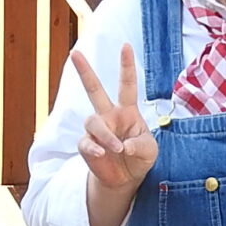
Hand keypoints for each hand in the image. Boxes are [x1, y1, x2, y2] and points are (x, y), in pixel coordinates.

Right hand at [71, 45, 158, 194]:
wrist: (126, 179)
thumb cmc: (140, 157)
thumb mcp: (150, 150)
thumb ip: (140, 145)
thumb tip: (123, 145)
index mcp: (127, 111)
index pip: (126, 84)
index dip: (126, 65)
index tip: (126, 46)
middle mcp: (109, 116)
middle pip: (94, 89)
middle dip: (84, 71)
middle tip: (75, 53)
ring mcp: (96, 130)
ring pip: (92, 121)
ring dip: (105, 135)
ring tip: (116, 149)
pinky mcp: (87, 145)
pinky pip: (86, 141)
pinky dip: (94, 147)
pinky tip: (101, 154)